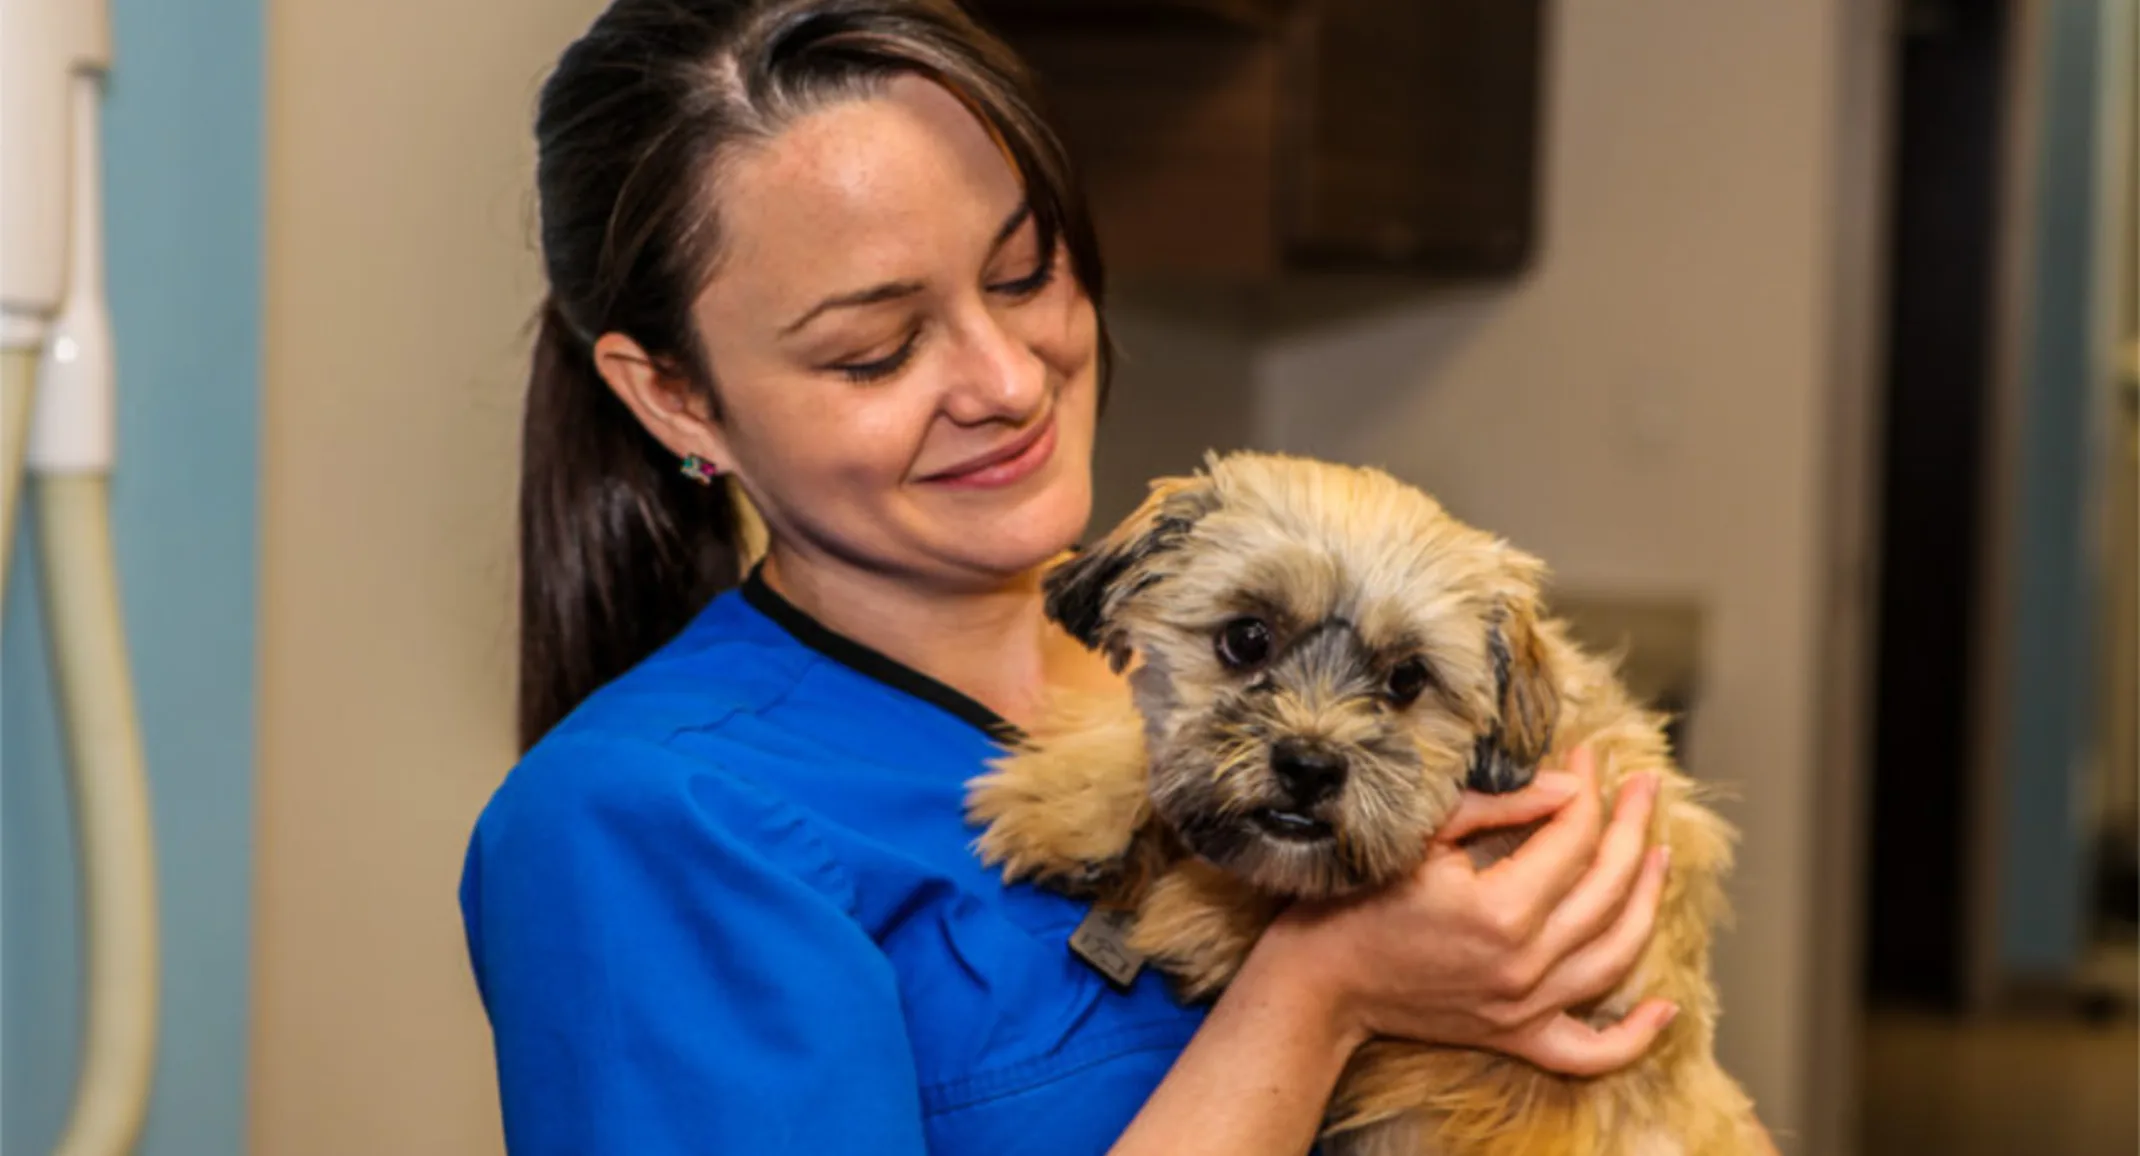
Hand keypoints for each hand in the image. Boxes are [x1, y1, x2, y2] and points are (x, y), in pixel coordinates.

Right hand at [1259, 744, 1673, 1076]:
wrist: (1319, 983)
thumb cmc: (1355, 899)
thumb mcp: (1419, 835)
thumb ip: (1497, 806)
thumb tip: (1564, 786)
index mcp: (1499, 909)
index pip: (1572, 837)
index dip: (1585, 789)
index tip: (1585, 758)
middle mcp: (1523, 963)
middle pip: (1606, 886)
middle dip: (1630, 826)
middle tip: (1641, 785)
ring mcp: (1524, 1007)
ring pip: (1616, 954)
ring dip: (1647, 900)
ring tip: (1658, 853)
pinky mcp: (1515, 1036)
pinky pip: (1591, 1051)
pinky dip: (1635, 1037)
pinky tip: (1666, 1008)